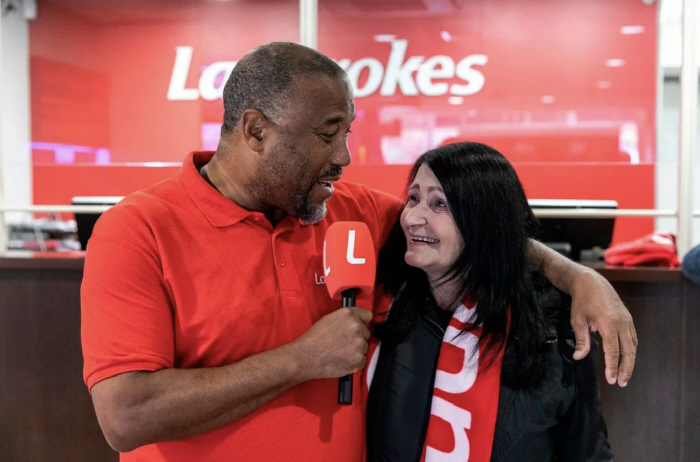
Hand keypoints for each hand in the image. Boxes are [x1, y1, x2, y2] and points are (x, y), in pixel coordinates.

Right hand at [293, 307, 371, 379]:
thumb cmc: (314, 338)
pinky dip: (354, 362)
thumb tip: (356, 322)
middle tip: (342, 343)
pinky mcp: (359, 360)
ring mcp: (360, 345)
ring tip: (340, 353)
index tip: (357, 327)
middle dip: (357, 337)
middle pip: (365, 333)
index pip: (368, 315)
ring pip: (364, 347)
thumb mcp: (329, 319)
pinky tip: (342, 361)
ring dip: (355, 350)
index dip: (362, 321)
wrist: (306, 356)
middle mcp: (357, 327)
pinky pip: (362, 360)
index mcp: (349, 315)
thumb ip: (346, 319)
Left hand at [570, 270, 637, 386]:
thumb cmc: (581, 301)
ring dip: (630, 361)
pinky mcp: (628, 318)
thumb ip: (582, 340)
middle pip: (628, 351)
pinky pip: (632, 338)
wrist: (591, 281)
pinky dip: (631, 350)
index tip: (611, 380)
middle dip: (626, 369)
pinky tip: (626, 359)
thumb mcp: (577, 320)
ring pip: (633, 345)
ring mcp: (627, 320)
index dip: (612, 367)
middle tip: (621, 383)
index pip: (613, 351)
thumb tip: (579, 358)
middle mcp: (622, 323)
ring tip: (624, 376)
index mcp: (609, 323)